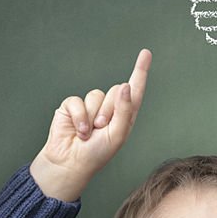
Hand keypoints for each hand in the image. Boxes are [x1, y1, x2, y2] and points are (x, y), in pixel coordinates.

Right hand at [29, 49, 151, 200]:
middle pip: (116, 90)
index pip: (134, 89)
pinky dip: (79, 117)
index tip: (145, 53)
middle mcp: (109, 107)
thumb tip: (125, 85)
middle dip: (110, 110)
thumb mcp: (117, 134)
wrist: (71, 164)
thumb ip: (124, 110)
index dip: (140, 71)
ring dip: (93, 116)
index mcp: (124, 114)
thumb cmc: (97, 153)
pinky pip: (78, 100)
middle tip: (102, 129)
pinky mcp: (72, 107)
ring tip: (89, 133)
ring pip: (97, 95)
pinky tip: (79, 131)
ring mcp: (90, 106)